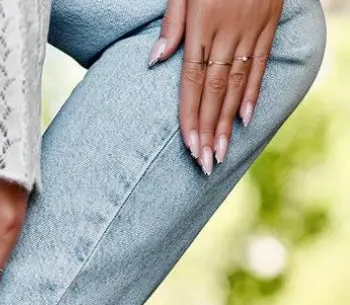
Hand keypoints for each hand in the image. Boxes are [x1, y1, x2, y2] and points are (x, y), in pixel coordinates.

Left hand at [148, 0, 283, 172]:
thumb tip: (155, 61)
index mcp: (200, 26)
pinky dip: (252, 92)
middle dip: (208, 130)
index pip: (192, 82)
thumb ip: (171, 24)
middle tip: (204, 163)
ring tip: (221, 152)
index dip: (190, 117)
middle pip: (214, 91)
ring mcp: (249, 29)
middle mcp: (225, 32)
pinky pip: (260, 63)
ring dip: (227, 121)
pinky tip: (244, 119)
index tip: (189, 146)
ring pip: (236, 83)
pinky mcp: (268, 23)